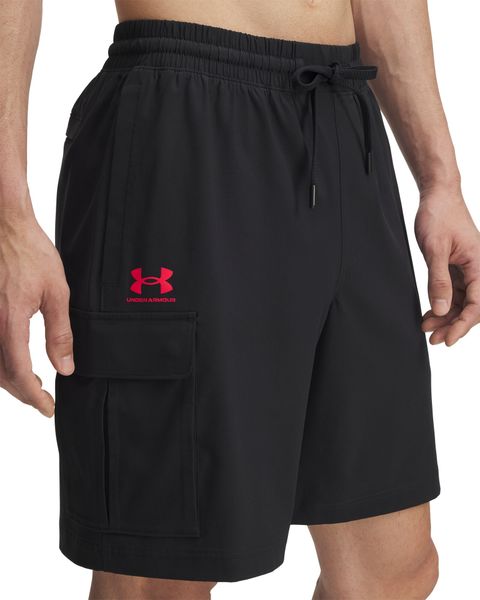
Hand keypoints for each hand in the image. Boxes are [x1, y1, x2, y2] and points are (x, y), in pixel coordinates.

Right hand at [0, 199, 73, 416]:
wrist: (3, 223)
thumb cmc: (30, 251)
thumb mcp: (57, 292)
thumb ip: (60, 333)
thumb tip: (65, 368)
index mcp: (8, 321)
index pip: (18, 374)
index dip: (33, 397)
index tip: (47, 407)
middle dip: (21, 392)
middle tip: (42, 397)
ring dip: (7, 378)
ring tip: (30, 382)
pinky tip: (11, 359)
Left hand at [415, 185, 479, 345]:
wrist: (437, 196)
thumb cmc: (439, 216)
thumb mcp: (435, 249)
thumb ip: (439, 279)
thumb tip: (442, 308)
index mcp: (479, 264)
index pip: (477, 304)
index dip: (462, 325)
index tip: (448, 339)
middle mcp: (478, 269)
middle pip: (471, 307)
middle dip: (453, 325)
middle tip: (433, 339)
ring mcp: (468, 269)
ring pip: (461, 302)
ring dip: (446, 317)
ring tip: (427, 329)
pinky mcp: (457, 267)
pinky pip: (453, 292)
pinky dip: (442, 304)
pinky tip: (429, 315)